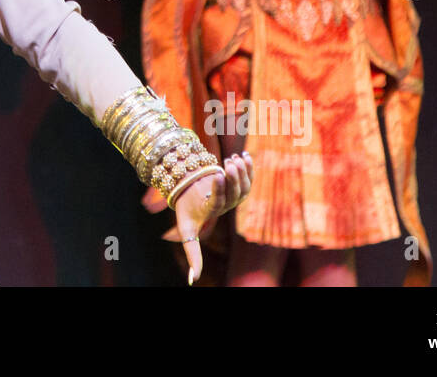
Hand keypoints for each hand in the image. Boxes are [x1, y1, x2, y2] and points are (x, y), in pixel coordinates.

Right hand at [167, 153, 253, 283]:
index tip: (218, 173)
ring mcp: (236, 194)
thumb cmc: (187, 208)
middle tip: (229, 162)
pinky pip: (249, 177)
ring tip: (234, 157)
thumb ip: (191, 252)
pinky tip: (246, 155)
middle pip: (236, 192)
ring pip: (245, 185)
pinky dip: (249, 166)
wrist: (190, 189)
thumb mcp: (186, 228)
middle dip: (234, 176)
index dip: (221, 187)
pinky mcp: (239, 184)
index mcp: (215, 211)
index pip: (221, 200)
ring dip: (242, 170)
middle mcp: (229, 204)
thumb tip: (193, 282)